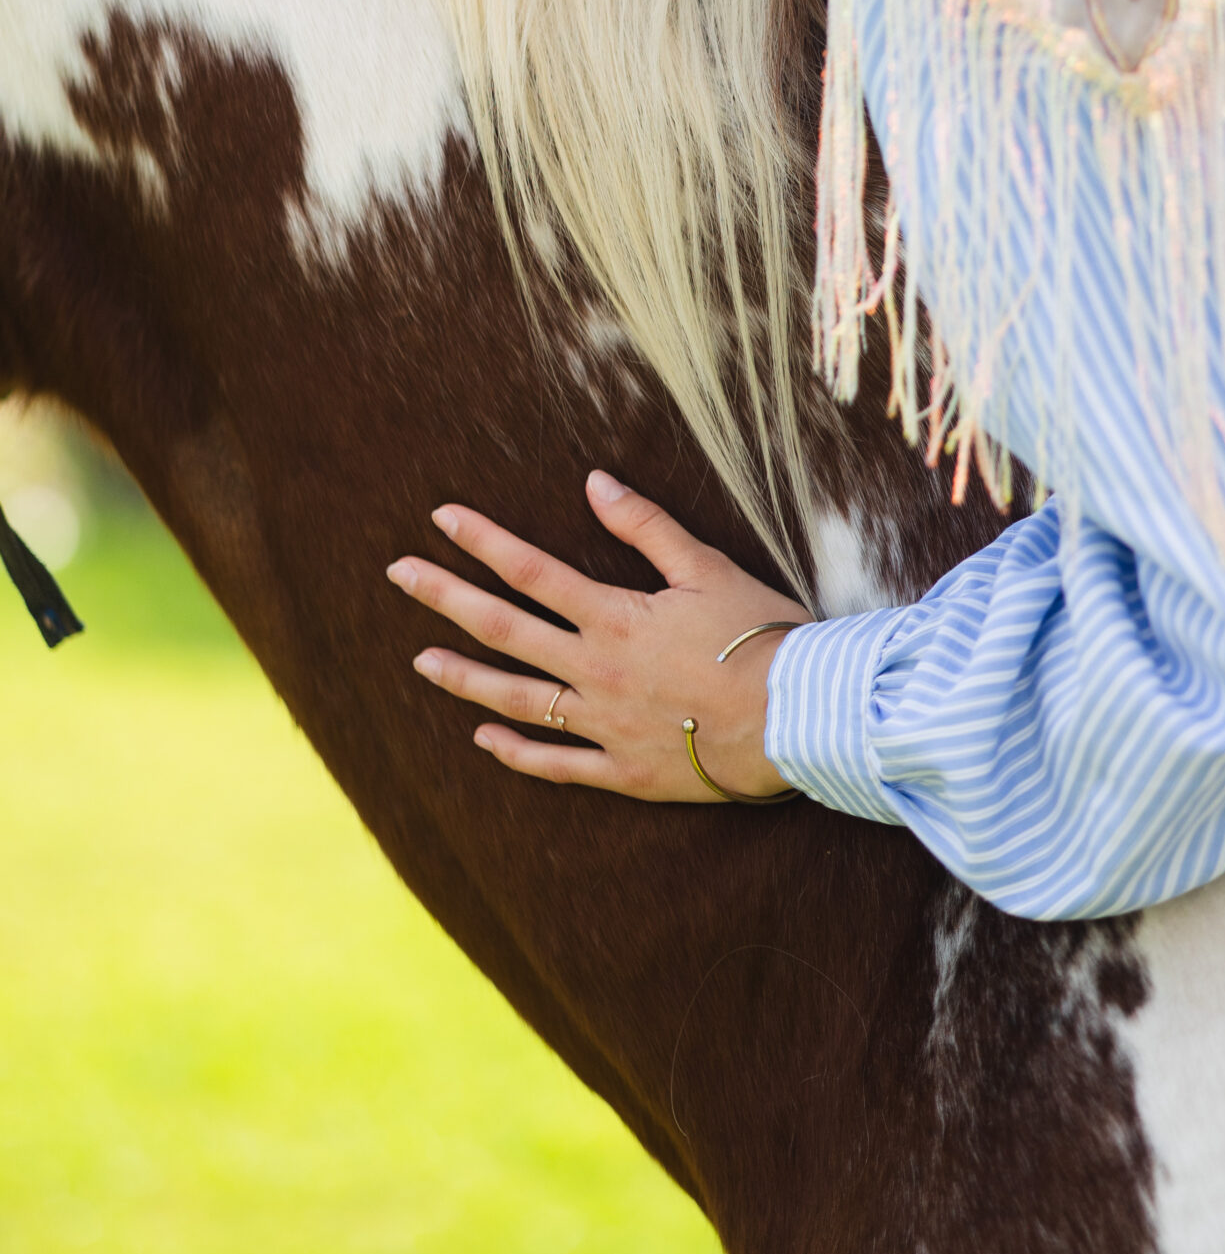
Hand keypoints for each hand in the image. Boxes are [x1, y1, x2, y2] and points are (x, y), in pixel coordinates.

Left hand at [387, 471, 809, 800]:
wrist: (797, 720)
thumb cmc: (761, 637)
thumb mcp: (707, 568)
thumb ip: (646, 527)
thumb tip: (593, 482)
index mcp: (614, 618)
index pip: (530, 571)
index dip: (482, 542)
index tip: (440, 518)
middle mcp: (595, 672)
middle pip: (504, 629)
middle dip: (446, 598)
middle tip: (399, 574)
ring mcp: (603, 725)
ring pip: (515, 700)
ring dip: (463, 678)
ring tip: (421, 661)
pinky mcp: (623, 771)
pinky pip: (555, 764)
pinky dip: (515, 752)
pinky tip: (483, 739)